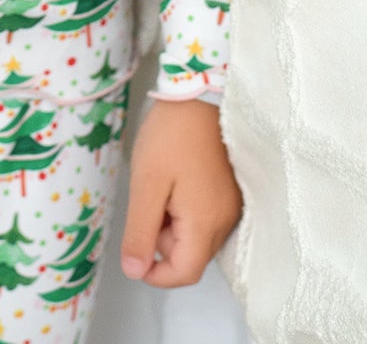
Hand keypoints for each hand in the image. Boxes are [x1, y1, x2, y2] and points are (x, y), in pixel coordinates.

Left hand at [120, 97, 242, 287]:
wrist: (200, 92)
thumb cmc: (171, 136)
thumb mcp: (146, 183)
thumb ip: (140, 231)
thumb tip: (135, 271)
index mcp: (206, 224)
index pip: (185, 274)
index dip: (156, 273)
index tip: (135, 250)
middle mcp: (225, 221)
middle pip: (190, 255)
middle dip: (163, 240)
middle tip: (148, 200)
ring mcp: (231, 206)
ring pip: (197, 236)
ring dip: (173, 223)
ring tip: (161, 184)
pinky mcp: (230, 191)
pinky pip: (206, 216)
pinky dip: (186, 209)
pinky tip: (176, 179)